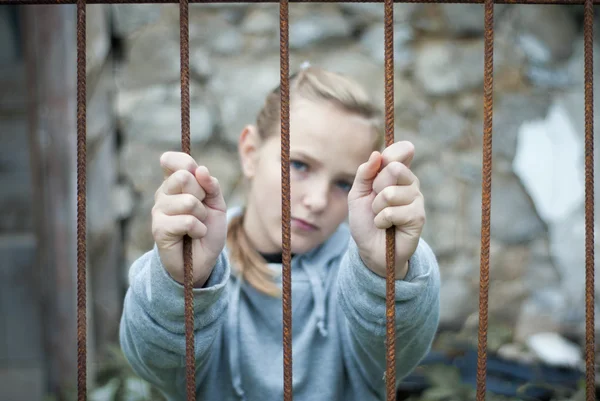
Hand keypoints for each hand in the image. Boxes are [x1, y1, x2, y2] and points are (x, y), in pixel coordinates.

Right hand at [152, 151, 227, 286]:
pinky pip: (187, 221)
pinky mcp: (159, 229)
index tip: (197, 176)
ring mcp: (158, 211)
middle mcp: (163, 194)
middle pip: (184, 177)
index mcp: (174, 183)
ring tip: (198, 225)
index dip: (186, 164)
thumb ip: (212, 185)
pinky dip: (199, 230)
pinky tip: (194, 235)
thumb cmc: (208, 229)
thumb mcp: (217, 204)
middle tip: (201, 210)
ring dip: (202, 216)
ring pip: (189, 201)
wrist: (203, 260)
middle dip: (202, 194)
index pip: (172, 160)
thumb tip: (201, 169)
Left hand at [347, 141, 424, 279]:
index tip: (380, 165)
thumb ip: (364, 173)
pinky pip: (393, 212)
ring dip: (377, 208)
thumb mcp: (357, 194)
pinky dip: (381, 220)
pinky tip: (385, 226)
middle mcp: (410, 183)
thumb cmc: (365, 220)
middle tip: (376, 201)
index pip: (402, 150)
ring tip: (380, 216)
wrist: (369, 249)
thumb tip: (377, 154)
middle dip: (377, 187)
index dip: (391, 154)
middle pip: (394, 169)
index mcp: (397, 173)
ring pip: (390, 193)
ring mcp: (416, 199)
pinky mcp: (418, 217)